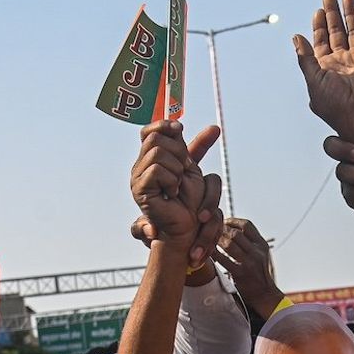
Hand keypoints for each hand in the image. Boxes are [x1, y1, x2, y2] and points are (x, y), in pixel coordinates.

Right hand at [129, 121, 222, 263]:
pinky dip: (171, 180)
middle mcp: (140, 166)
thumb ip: (199, 148)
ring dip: (177, 169)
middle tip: (183, 173)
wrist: (187, 228)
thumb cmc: (191, 202)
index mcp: (150, 159)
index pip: (149, 131)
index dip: (164, 125)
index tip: (180, 129)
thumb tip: (215, 127)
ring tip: (177, 187)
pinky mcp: (139, 189)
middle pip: (156, 138)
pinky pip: (157, 169)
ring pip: (158, 152)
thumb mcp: (194, 169)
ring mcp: (138, 177)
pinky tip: (172, 193)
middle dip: (178, 152)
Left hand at [213, 218, 282, 318]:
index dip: (232, 221)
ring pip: (229, 244)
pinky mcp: (240, 274)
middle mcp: (257, 252)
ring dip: (216, 240)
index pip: (247, 225)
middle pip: (236, 233)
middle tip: (210, 230)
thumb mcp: (261, 255)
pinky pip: (222, 259)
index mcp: (262, 245)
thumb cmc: (259, 274)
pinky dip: (213, 253)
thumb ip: (251, 243)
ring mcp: (249, 263)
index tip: (223, 222)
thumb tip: (233, 229)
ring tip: (208, 240)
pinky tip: (207, 252)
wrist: (266, 295)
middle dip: (221, 230)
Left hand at [292, 0, 353, 144]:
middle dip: (332, 14)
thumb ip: (305, 58)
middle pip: (336, 32)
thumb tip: (296, 37)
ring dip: (349, 14)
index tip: (318, 10)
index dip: (319, 25)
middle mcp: (341, 62)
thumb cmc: (333, 104)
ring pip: (353, 31)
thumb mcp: (313, 80)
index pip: (321, 41)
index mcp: (325, 68)